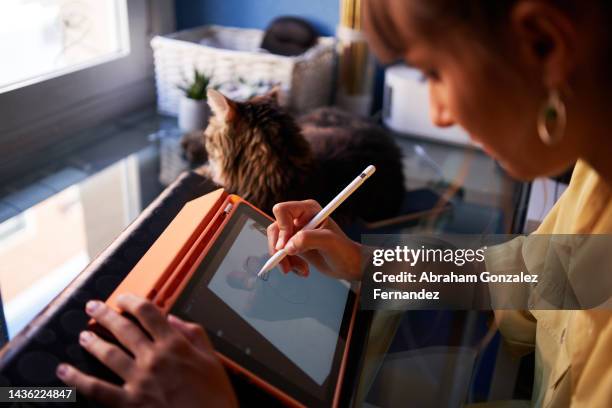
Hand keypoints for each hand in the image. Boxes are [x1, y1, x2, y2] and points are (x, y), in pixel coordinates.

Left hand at [56, 295, 236, 407]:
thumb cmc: (214, 397)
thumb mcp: (212, 359)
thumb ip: (193, 334)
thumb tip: (173, 320)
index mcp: (175, 345)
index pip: (148, 312)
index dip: (131, 301)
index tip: (123, 298)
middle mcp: (154, 358)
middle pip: (123, 328)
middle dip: (105, 314)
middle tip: (93, 307)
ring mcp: (139, 380)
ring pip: (108, 354)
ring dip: (92, 341)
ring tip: (84, 335)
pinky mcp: (129, 403)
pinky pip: (97, 389)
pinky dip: (78, 379)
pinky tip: (66, 372)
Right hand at [267, 200, 362, 280]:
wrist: (350, 265)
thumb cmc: (344, 251)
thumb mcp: (329, 242)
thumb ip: (308, 239)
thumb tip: (287, 246)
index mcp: (308, 209)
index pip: (282, 210)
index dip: (281, 228)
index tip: (286, 246)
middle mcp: (299, 218)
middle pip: (275, 228)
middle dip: (278, 248)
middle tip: (286, 265)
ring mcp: (296, 232)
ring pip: (276, 243)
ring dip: (285, 260)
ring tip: (302, 270)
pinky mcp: (294, 245)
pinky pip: (281, 254)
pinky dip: (289, 264)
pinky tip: (303, 270)